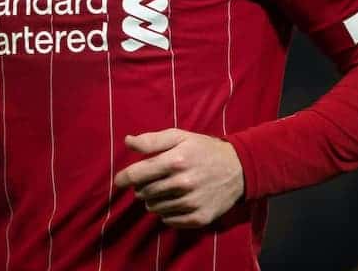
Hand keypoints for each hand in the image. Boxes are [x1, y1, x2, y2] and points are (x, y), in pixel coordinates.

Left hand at [113, 129, 243, 228]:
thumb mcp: (180, 136)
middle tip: (147, 182)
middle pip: (145, 192)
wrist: (239, 169)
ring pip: (155, 208)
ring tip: (162, 190)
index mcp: (176, 161)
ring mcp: (191, 202)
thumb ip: (152, 140)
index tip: (118, 181)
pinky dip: (166, 213)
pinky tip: (173, 202)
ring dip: (153, 200)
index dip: (124, 178)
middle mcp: (182, 183)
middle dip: (141, 188)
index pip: (138, 174)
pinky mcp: (199, 218)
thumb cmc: (204, 149)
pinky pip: (169, 220)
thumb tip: (127, 141)